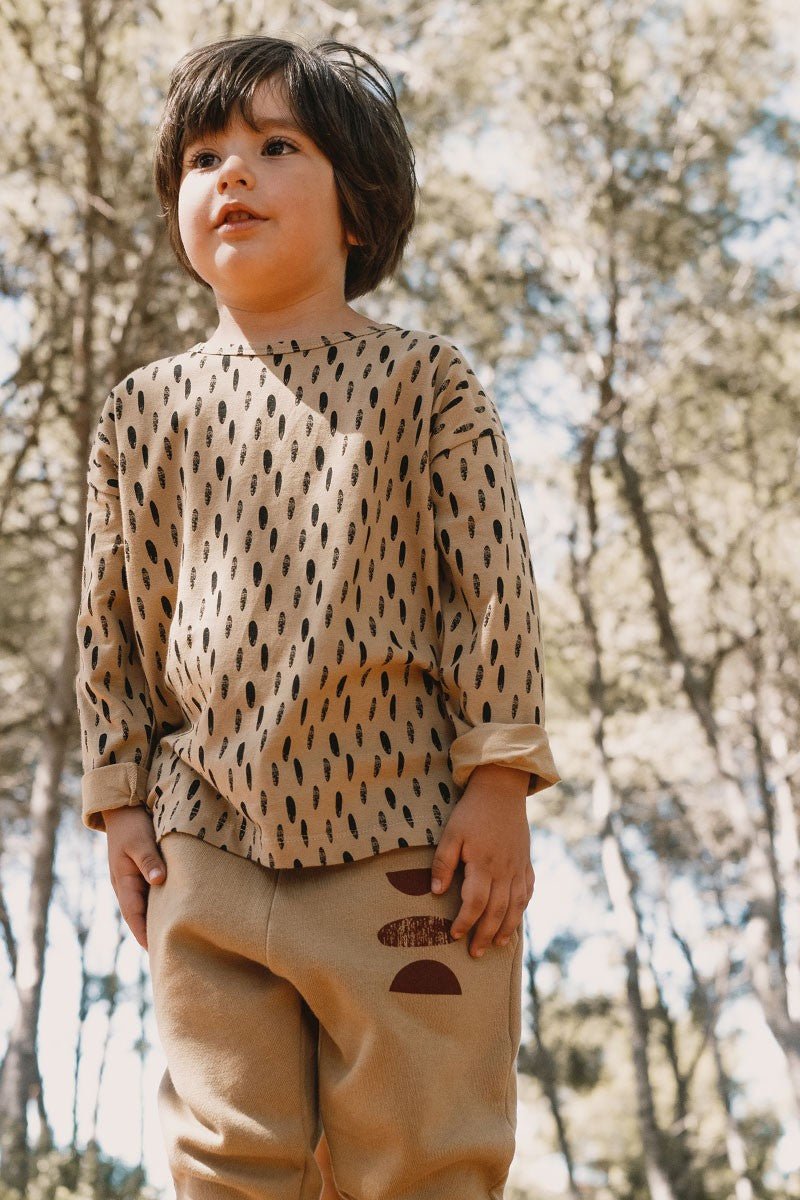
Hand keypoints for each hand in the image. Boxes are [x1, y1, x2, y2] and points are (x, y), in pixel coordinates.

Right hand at [103, 805, 166, 951]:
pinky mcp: (143, 870)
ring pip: (146, 904)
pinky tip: (175, 908)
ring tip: (174, 935)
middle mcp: (126, 884)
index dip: (143, 933)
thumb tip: (158, 881)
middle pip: (140, 915)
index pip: (133, 915)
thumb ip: (149, 860)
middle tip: (169, 951)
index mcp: (123, 881)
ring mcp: (134, 878)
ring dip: (157, 918)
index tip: (155, 950)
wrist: (123, 806)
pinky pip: (151, 893)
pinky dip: (161, 903)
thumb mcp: (139, 840)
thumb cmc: (132, 824)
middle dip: (151, 932)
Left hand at [430, 765, 533, 957]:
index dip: (465, 922)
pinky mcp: (526, 862)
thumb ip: (443, 862)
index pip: (474, 903)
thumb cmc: (472, 811)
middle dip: (485, 935)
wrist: (502, 789)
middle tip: (475, 953)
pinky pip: (527, 891)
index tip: (454, 935)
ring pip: (516, 907)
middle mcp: (504, 870)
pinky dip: (522, 909)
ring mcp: (518, 867)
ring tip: (497, 945)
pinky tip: (515, 919)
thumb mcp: (451, 832)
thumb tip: (436, 891)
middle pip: (496, 912)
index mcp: (483, 864)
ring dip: (507, 929)